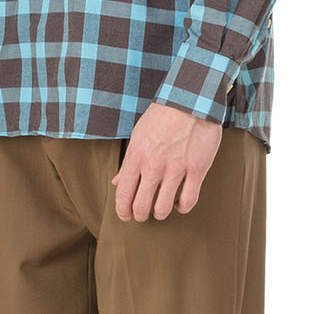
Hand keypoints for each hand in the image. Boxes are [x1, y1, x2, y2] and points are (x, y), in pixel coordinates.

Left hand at [111, 103, 222, 221]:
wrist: (191, 98)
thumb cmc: (163, 115)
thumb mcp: (138, 135)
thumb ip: (128, 161)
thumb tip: (117, 181)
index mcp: (136, 156)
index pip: (123, 194)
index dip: (122, 211)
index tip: (126, 215)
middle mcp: (153, 166)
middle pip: (141, 206)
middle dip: (139, 215)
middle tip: (143, 215)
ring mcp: (176, 169)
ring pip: (163, 208)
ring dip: (160, 213)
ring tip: (162, 209)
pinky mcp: (197, 169)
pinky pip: (188, 201)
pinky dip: (182, 208)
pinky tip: (180, 203)